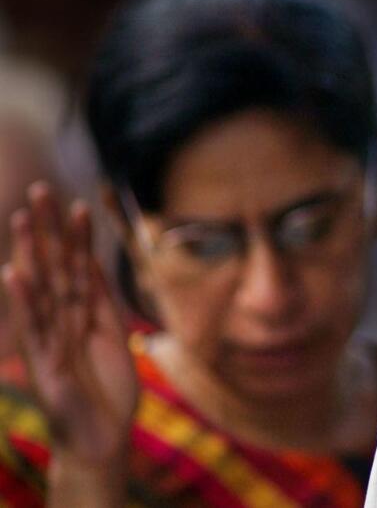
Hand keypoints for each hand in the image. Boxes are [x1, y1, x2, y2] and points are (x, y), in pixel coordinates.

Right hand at [2, 182, 137, 467]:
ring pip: (41, 288)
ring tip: (24, 218)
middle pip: (54, 268)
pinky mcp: (42, 362)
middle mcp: (59, 321)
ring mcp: (48, 339)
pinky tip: (14, 272)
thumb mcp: (113, 336)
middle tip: (41, 189)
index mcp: (78, 315)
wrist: (104, 436)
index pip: (78, 267)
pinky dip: (24, 299)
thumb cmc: (107, 388)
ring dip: (32, 252)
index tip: (77, 202)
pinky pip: (32, 326)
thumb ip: (104, 301)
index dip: (78, 237)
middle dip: (49, 230)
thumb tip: (96, 262)